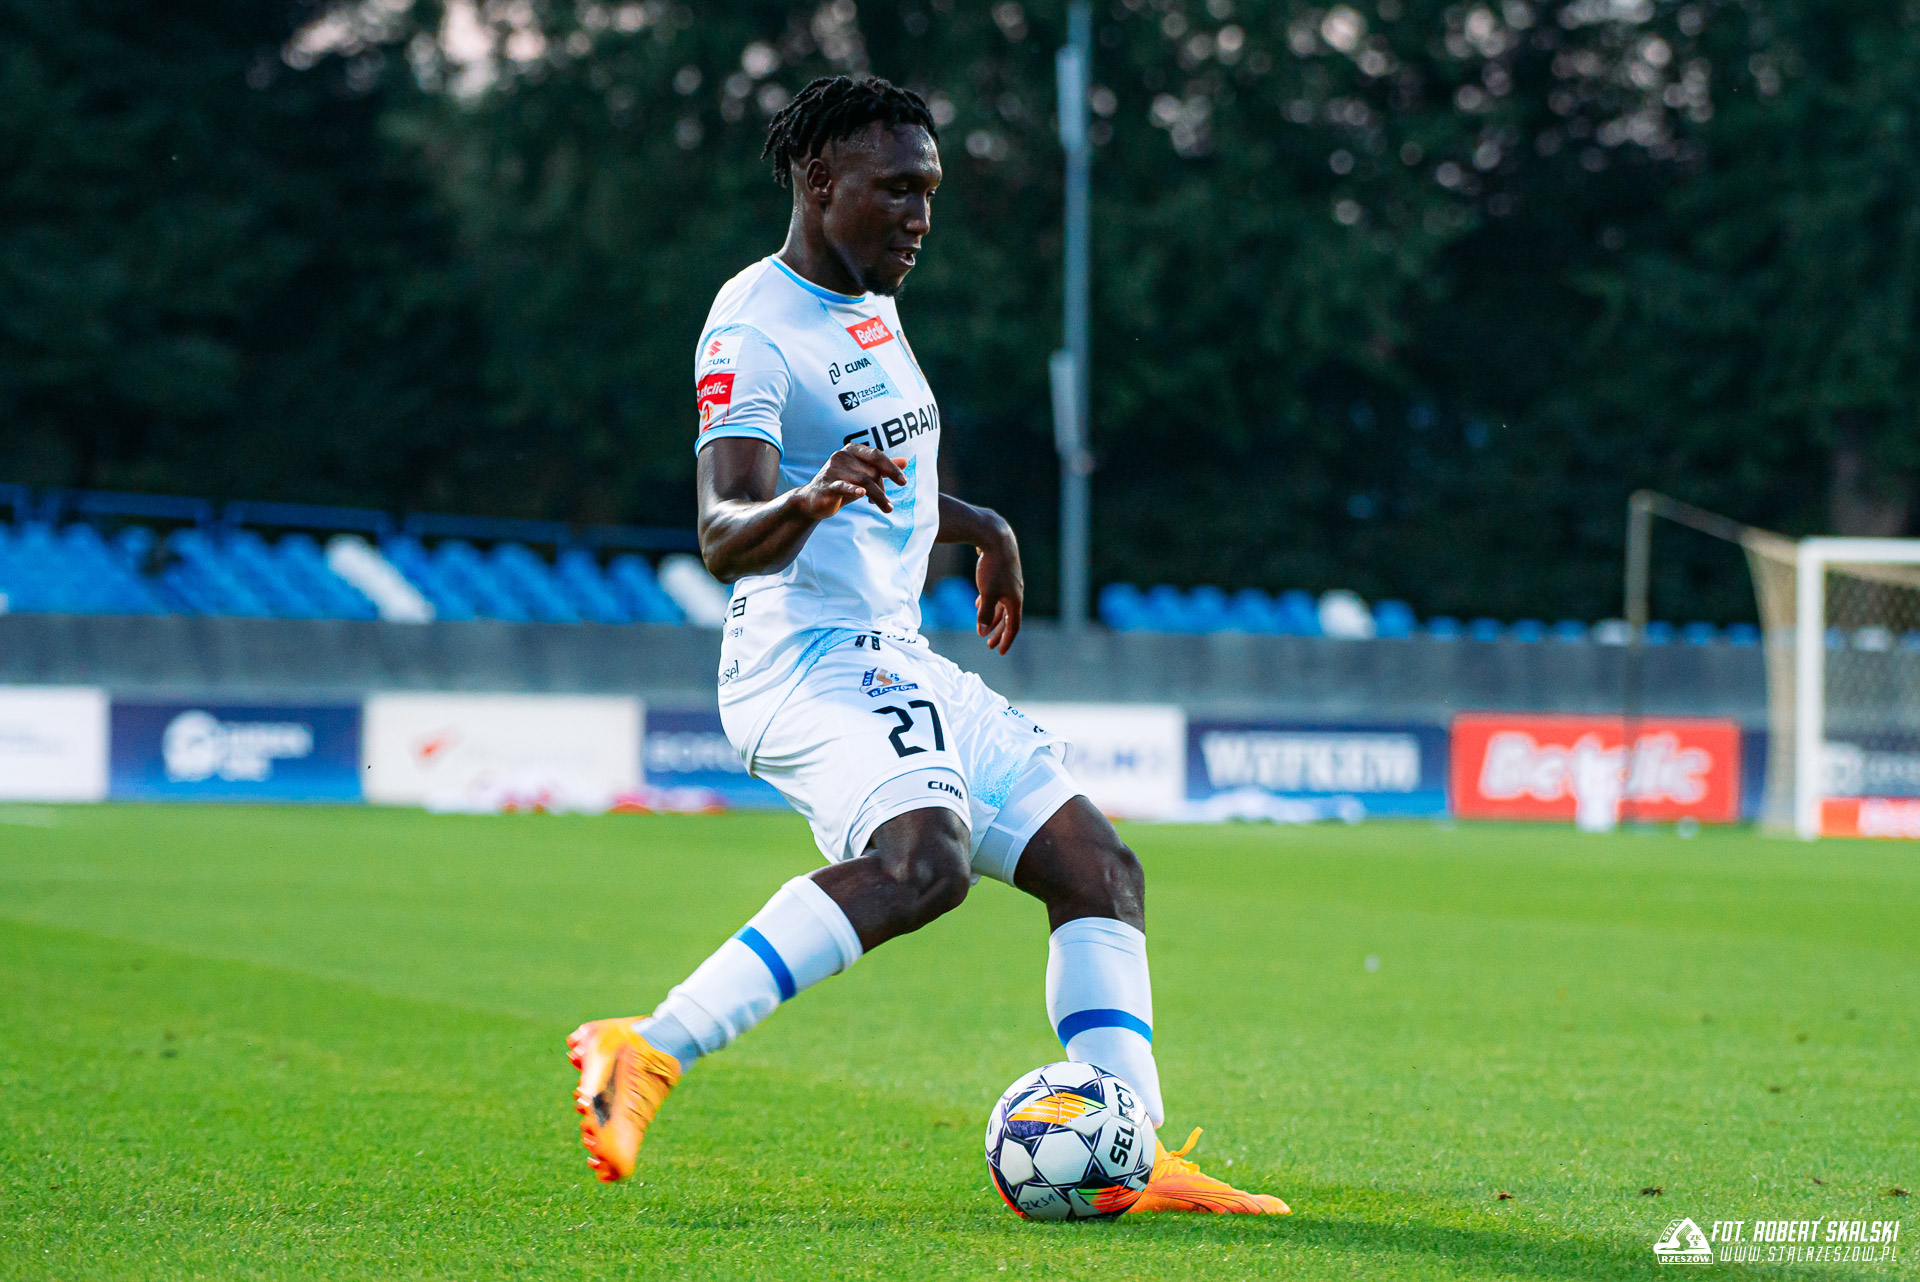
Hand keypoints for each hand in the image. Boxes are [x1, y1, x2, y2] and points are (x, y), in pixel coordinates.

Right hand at [792, 445, 908, 517]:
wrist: (814, 500)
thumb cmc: (842, 484)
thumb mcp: (863, 475)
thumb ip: (883, 468)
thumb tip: (905, 461)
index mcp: (852, 450)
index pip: (876, 455)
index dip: (891, 468)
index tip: (903, 483)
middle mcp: (841, 456)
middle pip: (872, 471)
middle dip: (882, 489)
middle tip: (887, 505)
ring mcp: (832, 470)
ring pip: (863, 481)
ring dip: (878, 496)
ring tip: (887, 508)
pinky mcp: (826, 485)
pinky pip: (842, 486)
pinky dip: (853, 490)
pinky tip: (862, 494)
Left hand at [974, 525, 1023, 654]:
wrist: (996, 537)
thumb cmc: (993, 566)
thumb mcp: (987, 593)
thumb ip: (984, 613)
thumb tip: (982, 632)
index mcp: (1015, 600)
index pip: (1013, 626)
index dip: (1006, 640)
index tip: (999, 652)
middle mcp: (1015, 593)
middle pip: (1007, 618)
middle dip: (997, 632)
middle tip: (988, 644)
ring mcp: (1009, 583)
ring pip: (1001, 606)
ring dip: (992, 618)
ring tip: (982, 627)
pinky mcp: (1001, 574)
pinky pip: (996, 594)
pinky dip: (989, 603)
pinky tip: (978, 603)